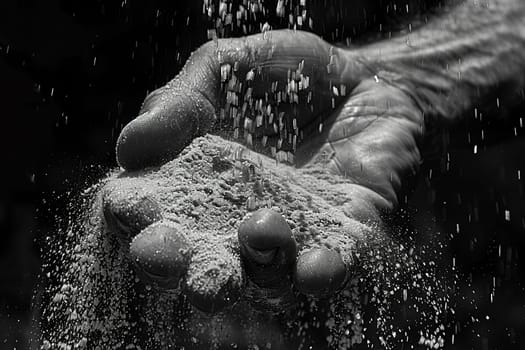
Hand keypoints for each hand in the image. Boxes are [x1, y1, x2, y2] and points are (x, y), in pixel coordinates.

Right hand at [106, 29, 422, 312]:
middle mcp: (236, 221)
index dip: (134, 216)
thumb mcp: (225, 66)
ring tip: (256, 231)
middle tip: (163, 260)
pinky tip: (317, 266)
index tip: (127, 208)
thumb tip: (129, 148)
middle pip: (199, 259)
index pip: (155, 211)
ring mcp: (291, 233)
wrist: (364, 77)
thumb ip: (180, 102)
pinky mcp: (343, 236)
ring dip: (256, 264)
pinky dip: (322, 272)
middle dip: (178, 265)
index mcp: (198, 183)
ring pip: (264, 274)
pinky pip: (331, 267)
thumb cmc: (285, 74)